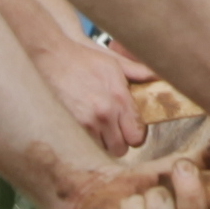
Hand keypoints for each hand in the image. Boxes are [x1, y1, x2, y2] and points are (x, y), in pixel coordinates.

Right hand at [33, 30, 146, 156]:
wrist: (51, 58)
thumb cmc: (82, 60)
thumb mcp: (113, 63)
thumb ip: (138, 73)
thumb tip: (158, 77)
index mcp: (119, 98)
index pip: (137, 135)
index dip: (135, 135)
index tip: (130, 129)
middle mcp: (105, 113)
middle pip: (121, 149)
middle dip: (119, 142)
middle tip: (113, 132)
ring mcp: (86, 122)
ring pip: (101, 151)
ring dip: (101, 144)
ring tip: (97, 130)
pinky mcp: (69, 126)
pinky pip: (84, 147)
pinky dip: (85, 142)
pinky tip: (83, 130)